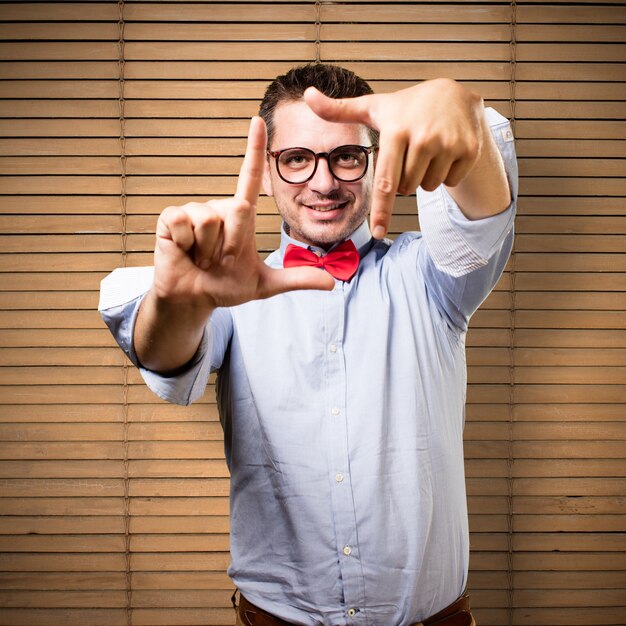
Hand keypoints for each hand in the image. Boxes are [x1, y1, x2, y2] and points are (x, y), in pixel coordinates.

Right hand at [152, 116, 334, 311]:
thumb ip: (297, 278)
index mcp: (240, 215)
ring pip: (210, 220)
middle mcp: (219, 207)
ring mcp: (194, 210)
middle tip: (220, 260)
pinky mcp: (171, 217)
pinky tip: (184, 252)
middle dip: (231, 245)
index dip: (254, 149)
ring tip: (202, 258)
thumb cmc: (225, 286)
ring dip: (208, 249)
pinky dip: (187, 245)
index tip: (258, 120)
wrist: (194, 299)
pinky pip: (185, 224)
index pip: (250, 176)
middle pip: (237, 210)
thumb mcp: (265, 284)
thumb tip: (332, 282)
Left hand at [304, 79, 484, 237]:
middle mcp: (424, 137)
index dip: (381, 210)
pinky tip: (445, 151)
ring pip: (428, 187)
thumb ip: (338, 109)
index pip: (386, 181)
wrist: (455, 94)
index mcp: (396, 131)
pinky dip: (445, 173)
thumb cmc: (406, 107)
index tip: (377, 232)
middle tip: (409, 153)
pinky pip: (449, 182)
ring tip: (428, 150)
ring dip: (424, 177)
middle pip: (407, 188)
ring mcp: (449, 144)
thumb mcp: (374, 107)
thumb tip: (306, 96)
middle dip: (404, 179)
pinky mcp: (469, 151)